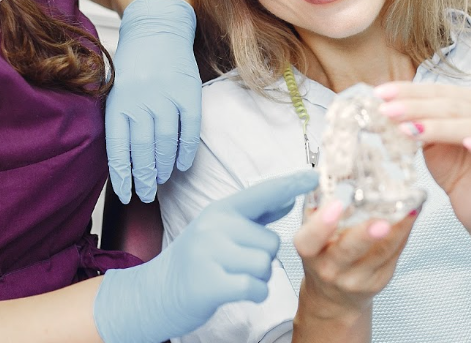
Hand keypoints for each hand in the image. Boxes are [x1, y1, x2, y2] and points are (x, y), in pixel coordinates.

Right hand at [93, 170, 319, 342]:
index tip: (314, 176)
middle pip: (271, 241)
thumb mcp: (220, 231)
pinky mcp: (211, 283)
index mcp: (220, 210)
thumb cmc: (196, 261)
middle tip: (236, 264)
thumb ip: (254, 216)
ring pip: (265, 265)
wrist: (156, 293)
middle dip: (263, 258)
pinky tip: (236, 291)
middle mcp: (214, 226)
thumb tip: (287, 199)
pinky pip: (256, 287)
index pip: (262, 193)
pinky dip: (255, 294)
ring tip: (233, 277)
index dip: (290, 184)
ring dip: (258, 277)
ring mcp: (210, 253)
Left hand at [105, 0, 201, 203]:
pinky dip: (185, 151)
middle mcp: (140, 101)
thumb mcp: (115, 89)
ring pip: (165, 143)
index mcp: (118, 102)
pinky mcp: (188, 93)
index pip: (118, 148)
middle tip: (145, 194)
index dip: (122, 175)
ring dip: (163, 167)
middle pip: (143, 150)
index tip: (126, 194)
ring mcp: (165, 97)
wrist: (157, 29)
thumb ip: (118, 120)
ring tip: (161, 180)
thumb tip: (122, 162)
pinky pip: (189, 130)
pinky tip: (180, 165)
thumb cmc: (134, 65)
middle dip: (144, 178)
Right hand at [295, 202, 416, 318]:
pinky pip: (393, 255)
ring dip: (397, 231)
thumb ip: (322, 208)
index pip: (310, 240)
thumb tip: (345, 172)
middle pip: (348, 251)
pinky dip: (403, 233)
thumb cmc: (323, 254)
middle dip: (365, 235)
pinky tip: (411, 216)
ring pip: (380, 253)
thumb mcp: (313, 233)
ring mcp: (356, 279)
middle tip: (381, 221)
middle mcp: (330, 268)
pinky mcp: (378, 281)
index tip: (337, 205)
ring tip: (409, 210)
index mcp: (310, 251)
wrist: (333, 296)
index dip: (322, 223)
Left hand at [376, 82, 470, 233]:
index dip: (408, 90)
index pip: (437, 90)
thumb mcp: (428, 142)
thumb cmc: (453, 168)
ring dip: (437, 126)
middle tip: (387, 111)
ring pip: (469, 124)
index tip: (379, 93)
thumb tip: (383, 105)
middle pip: (450, 105)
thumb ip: (415, 122)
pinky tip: (468, 143)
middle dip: (415, 107)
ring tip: (409, 129)